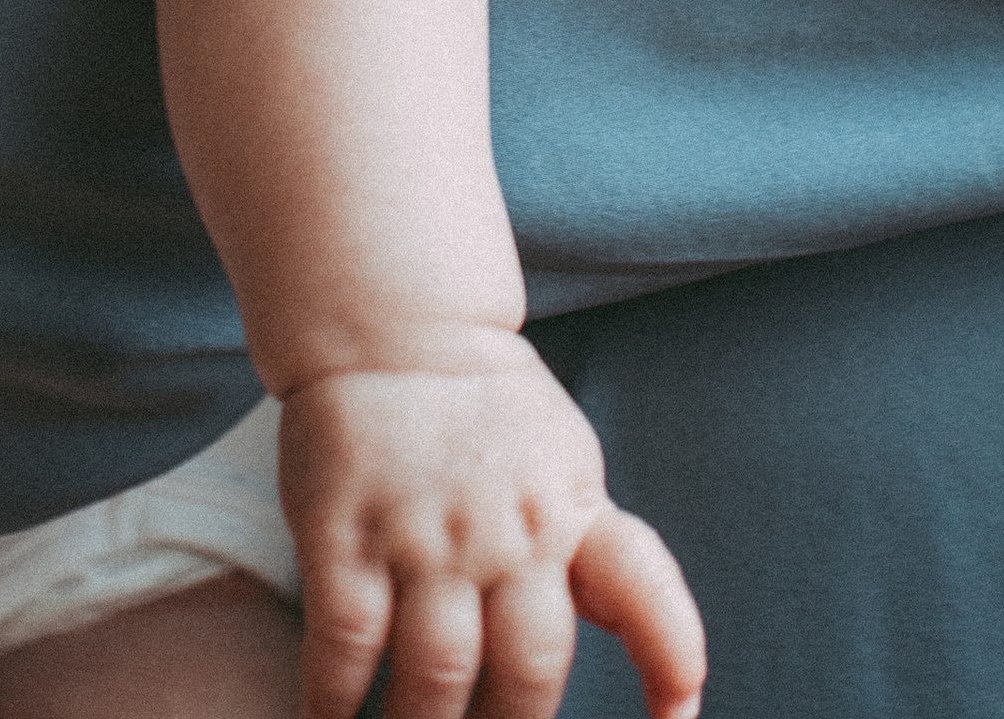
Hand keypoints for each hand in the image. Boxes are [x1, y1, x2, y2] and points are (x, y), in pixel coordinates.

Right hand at [278, 336, 702, 718]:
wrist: (394, 323)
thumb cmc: (490, 414)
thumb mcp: (563, 465)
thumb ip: (591, 555)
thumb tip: (660, 666)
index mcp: (569, 511)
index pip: (641, 586)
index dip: (669, 656)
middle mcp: (506, 529)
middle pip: (528, 669)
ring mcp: (424, 531)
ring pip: (437, 671)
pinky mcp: (345, 529)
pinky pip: (345, 641)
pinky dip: (335, 701)